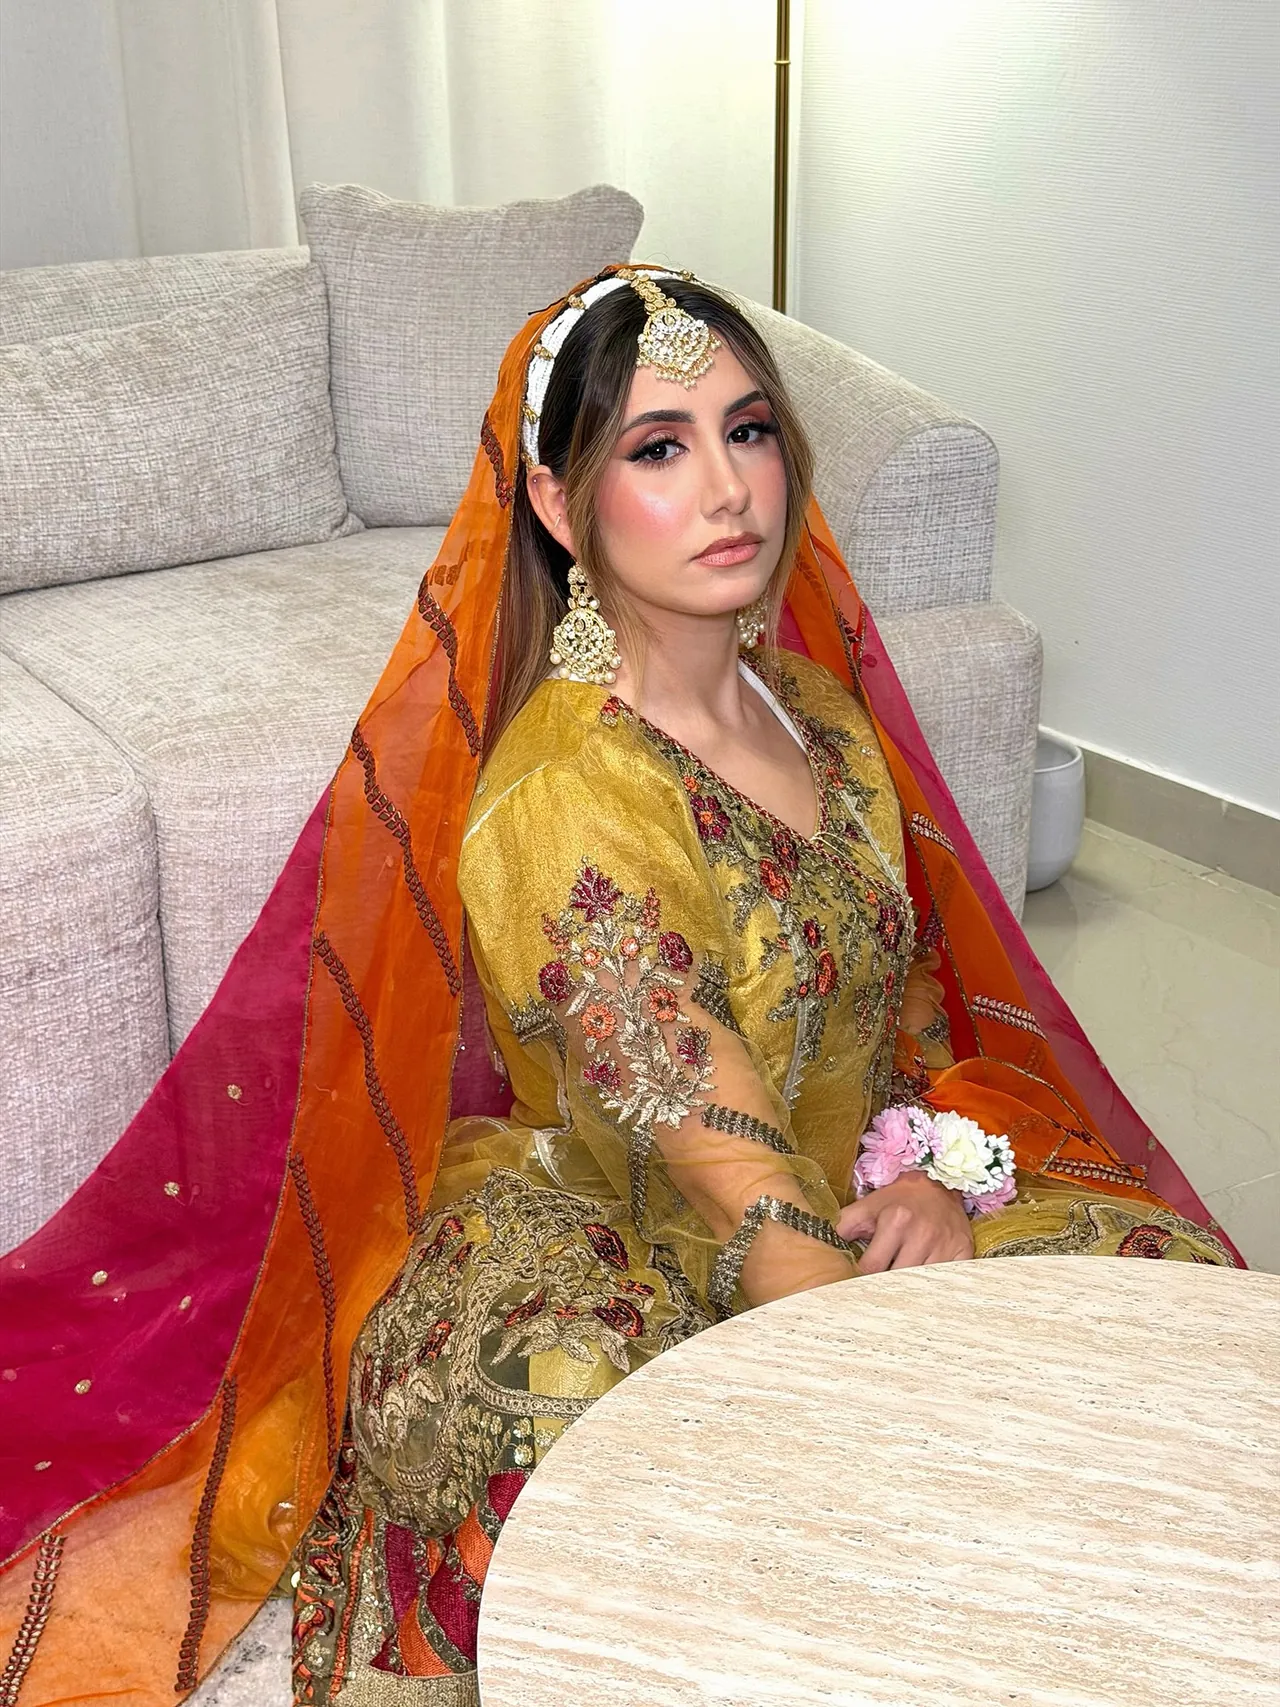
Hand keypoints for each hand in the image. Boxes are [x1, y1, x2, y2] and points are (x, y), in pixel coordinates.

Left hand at [835, 1171, 973, 1272]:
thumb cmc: (898, 1199)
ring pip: (921, 1285)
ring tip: (901, 1280)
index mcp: (896, 1220)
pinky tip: (924, 1279)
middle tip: (880, 1284)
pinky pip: (945, 1282)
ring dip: (910, 1287)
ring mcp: (946, 1245)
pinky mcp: (964, 1253)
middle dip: (886, 1284)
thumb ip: (842, 1226)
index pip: (873, 1267)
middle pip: (897, 1280)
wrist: (939, 1184)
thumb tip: (822, 1245)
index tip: (859, 1280)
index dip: (863, 1276)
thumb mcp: (867, 1207)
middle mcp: (923, 1233)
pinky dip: (933, 1285)